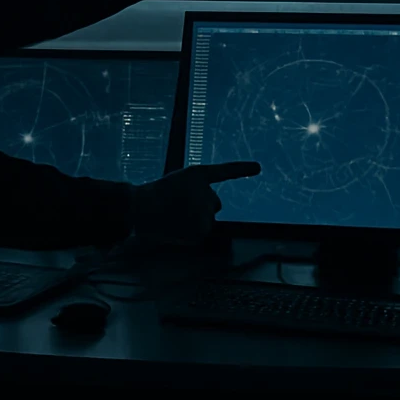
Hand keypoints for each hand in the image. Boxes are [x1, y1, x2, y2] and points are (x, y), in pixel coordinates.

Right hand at [129, 161, 260, 244]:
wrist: (141, 209)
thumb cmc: (156, 194)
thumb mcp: (179, 182)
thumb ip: (199, 190)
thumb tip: (213, 205)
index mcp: (199, 174)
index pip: (225, 171)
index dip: (242, 169)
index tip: (258, 167)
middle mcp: (206, 191)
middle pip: (214, 203)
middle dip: (202, 206)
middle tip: (179, 205)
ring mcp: (205, 210)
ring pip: (207, 219)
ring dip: (195, 219)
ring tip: (174, 215)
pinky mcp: (201, 228)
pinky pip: (201, 231)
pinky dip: (191, 232)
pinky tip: (176, 226)